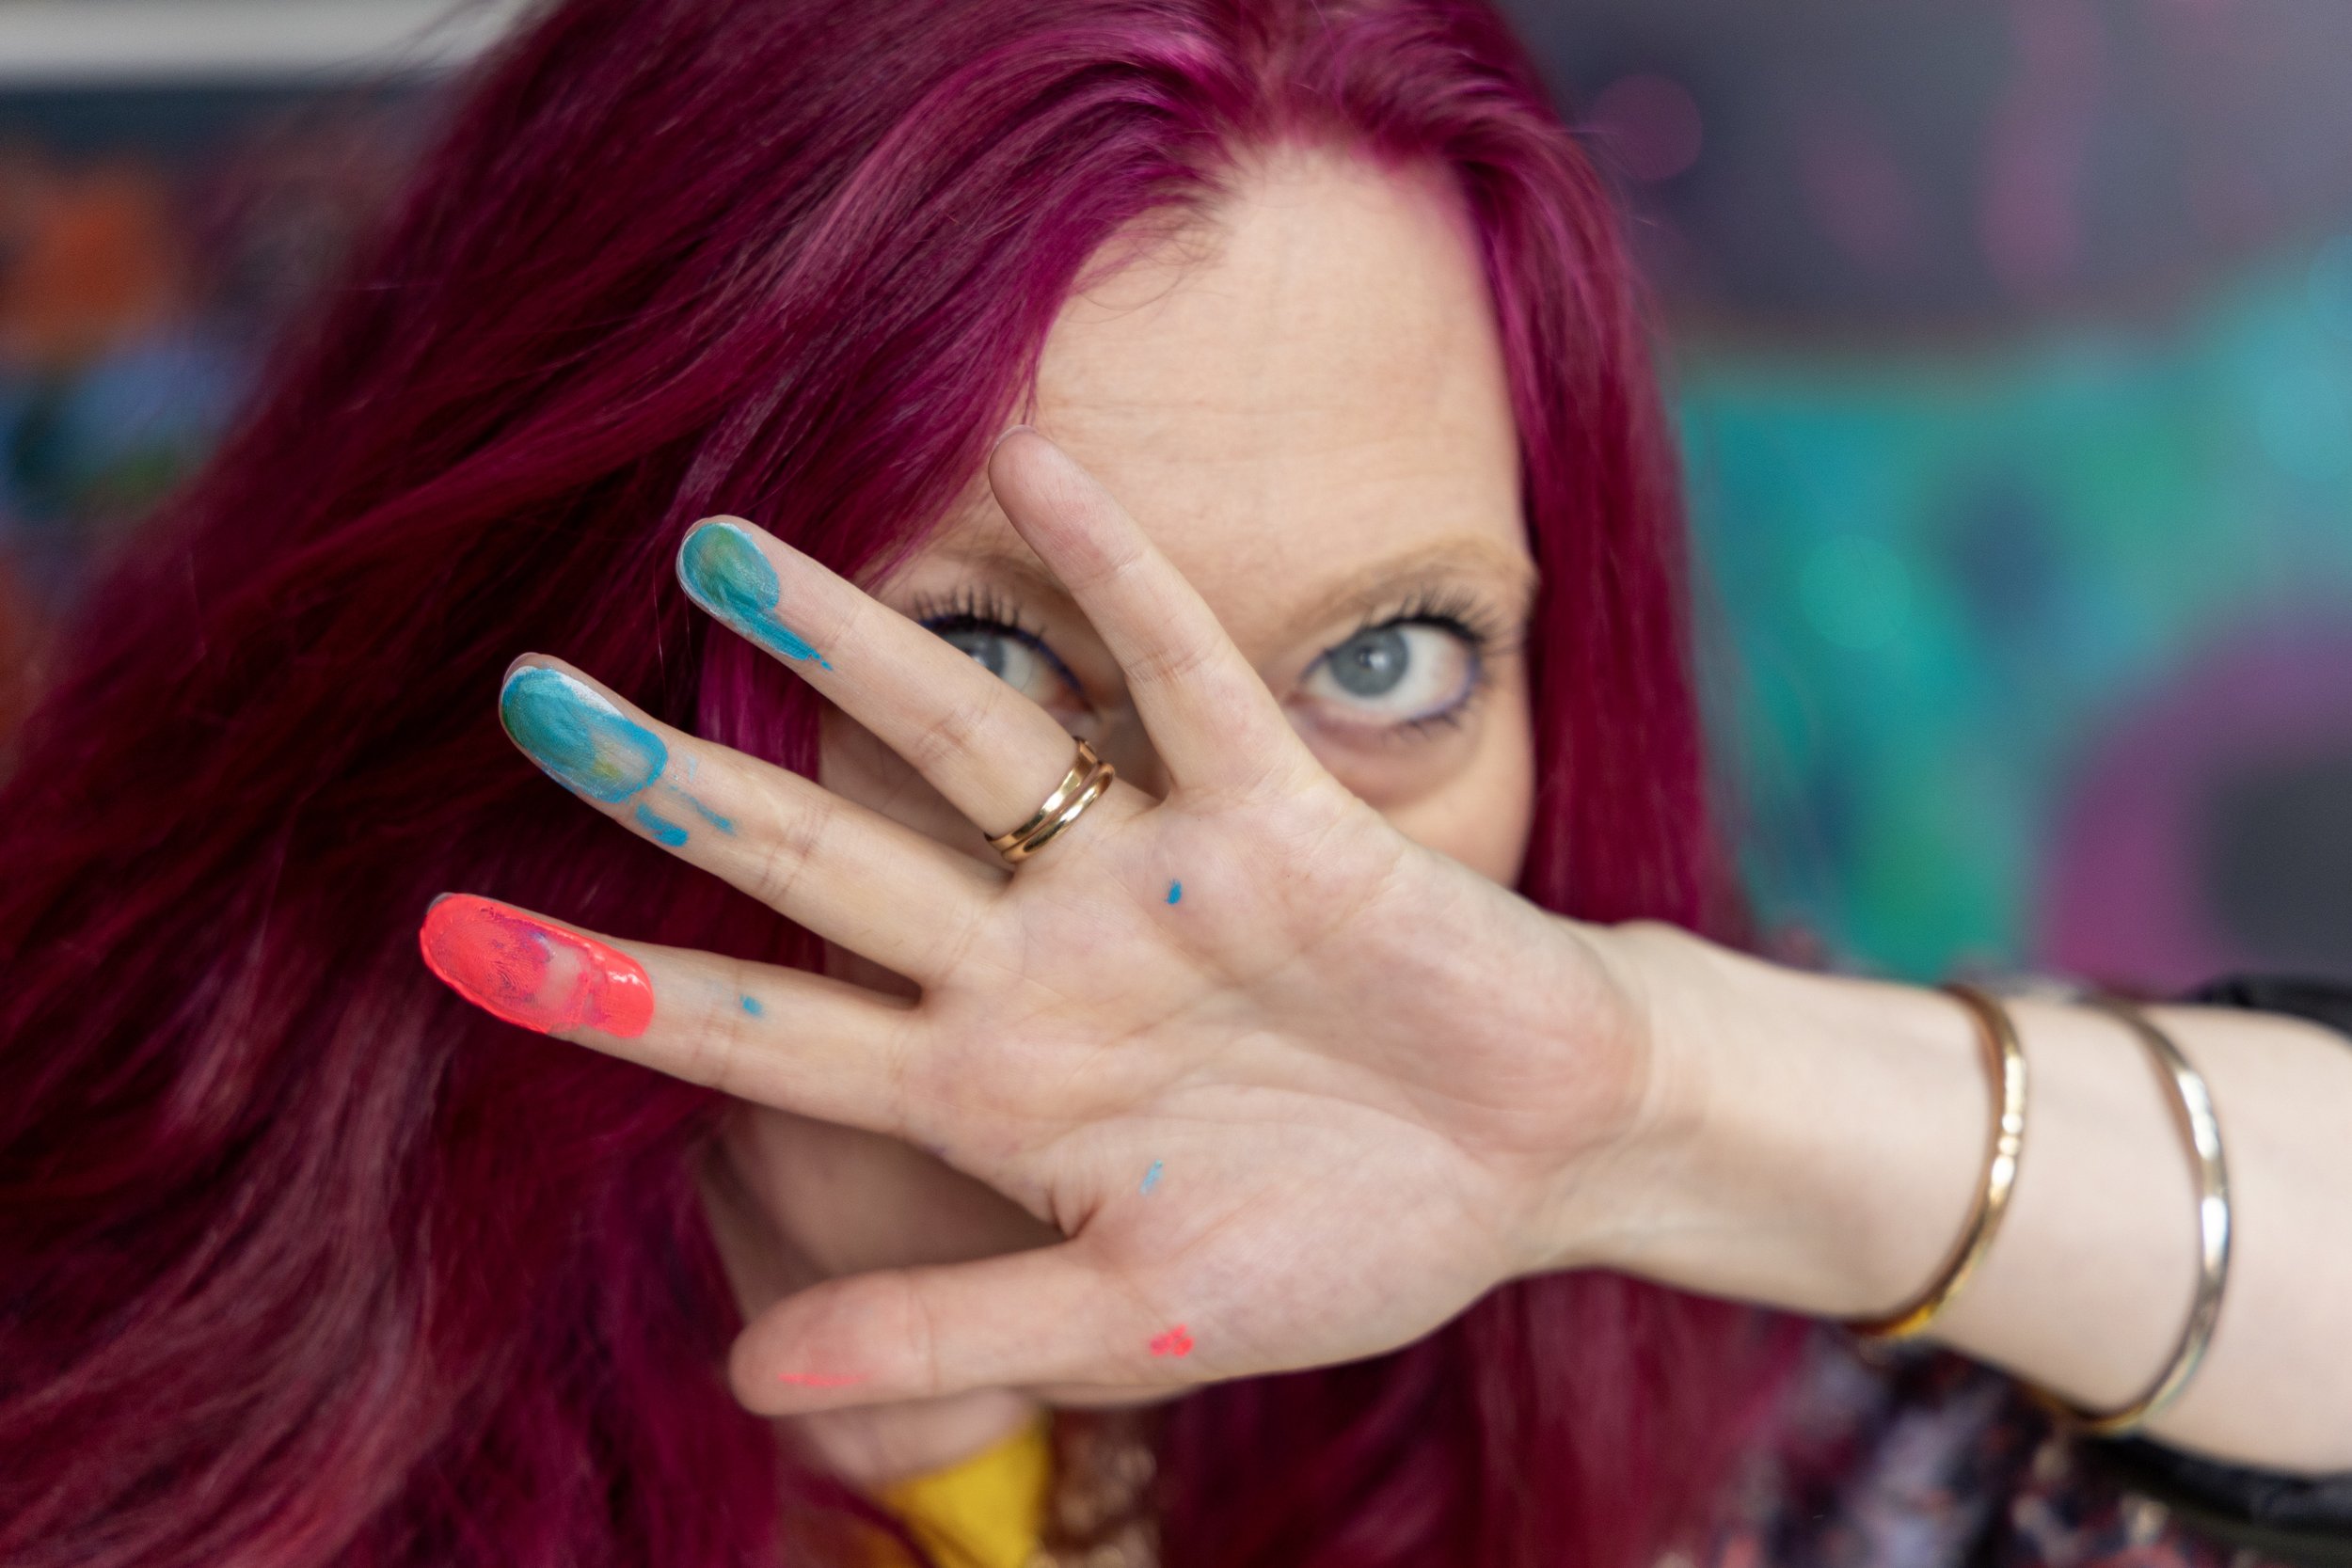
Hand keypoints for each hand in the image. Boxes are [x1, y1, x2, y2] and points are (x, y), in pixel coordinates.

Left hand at [423, 429, 1664, 1413]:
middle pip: (826, 863)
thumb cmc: (1343, 1243)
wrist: (1537, 1164)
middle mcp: (1040, 967)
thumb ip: (952, 1334)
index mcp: (989, 1093)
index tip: (443, 936)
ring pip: (976, 745)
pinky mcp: (1283, 825)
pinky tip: (1034, 468)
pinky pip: (1189, 683)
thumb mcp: (1143, 1321)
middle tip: (523, 695)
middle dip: (678, 789)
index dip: (609, 987)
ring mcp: (1151, 885)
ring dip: (857, 648)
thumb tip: (741, 1381)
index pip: (760, 1037)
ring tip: (721, 542)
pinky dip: (1124, 586)